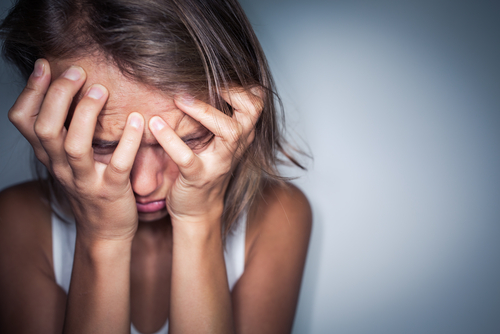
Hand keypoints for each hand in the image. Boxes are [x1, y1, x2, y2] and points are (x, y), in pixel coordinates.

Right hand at [8, 59, 144, 240]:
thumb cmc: (89, 185)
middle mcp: (61, 167)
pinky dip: (127, 142)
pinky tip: (137, 120)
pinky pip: (118, 165)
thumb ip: (63, 130)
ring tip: (100, 91)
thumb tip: (64, 87)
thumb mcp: (67, 159)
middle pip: (46, 128)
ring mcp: (85, 180)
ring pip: (75, 146)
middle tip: (77, 72)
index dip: (31, 92)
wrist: (105, 230)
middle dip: (58, 96)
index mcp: (49, 155)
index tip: (46, 66)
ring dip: (86, 115)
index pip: (24, 121)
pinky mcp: (112, 191)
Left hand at [149, 89, 262, 226]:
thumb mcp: (215, 141)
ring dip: (204, 111)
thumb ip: (216, 115)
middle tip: (203, 79)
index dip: (243, 84)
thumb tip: (199, 78)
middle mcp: (235, 146)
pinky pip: (188, 157)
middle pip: (252, 111)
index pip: (256, 102)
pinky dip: (171, 140)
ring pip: (229, 132)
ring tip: (178, 99)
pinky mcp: (198, 177)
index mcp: (240, 134)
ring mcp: (220, 162)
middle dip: (232, 91)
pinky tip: (155, 124)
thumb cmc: (204, 167)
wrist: (197, 210)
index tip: (218, 71)